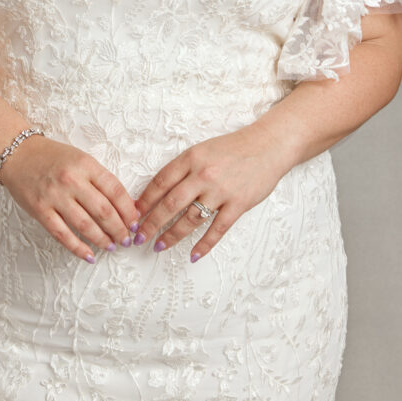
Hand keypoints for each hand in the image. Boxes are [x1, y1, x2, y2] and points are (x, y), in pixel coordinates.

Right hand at [0, 137, 140, 262]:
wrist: (18, 153)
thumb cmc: (52, 157)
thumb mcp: (80, 159)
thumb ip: (100, 179)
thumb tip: (124, 205)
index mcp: (86, 164)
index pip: (115, 191)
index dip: (129, 210)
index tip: (135, 222)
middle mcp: (71, 180)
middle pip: (103, 211)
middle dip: (119, 229)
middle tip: (126, 239)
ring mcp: (55, 196)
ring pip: (85, 225)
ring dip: (102, 240)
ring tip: (111, 246)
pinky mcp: (40, 210)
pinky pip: (62, 234)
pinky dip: (78, 248)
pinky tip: (89, 255)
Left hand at [133, 122, 291, 261]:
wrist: (267, 145)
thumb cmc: (233, 148)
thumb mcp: (203, 150)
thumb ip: (183, 168)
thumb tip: (159, 190)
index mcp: (191, 158)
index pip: (160, 182)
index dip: (144, 201)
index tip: (133, 214)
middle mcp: (203, 175)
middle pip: (170, 204)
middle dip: (151, 223)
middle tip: (138, 238)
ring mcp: (221, 191)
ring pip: (190, 219)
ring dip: (172, 236)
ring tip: (159, 246)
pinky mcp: (238, 204)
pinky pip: (217, 229)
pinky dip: (204, 245)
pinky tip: (192, 255)